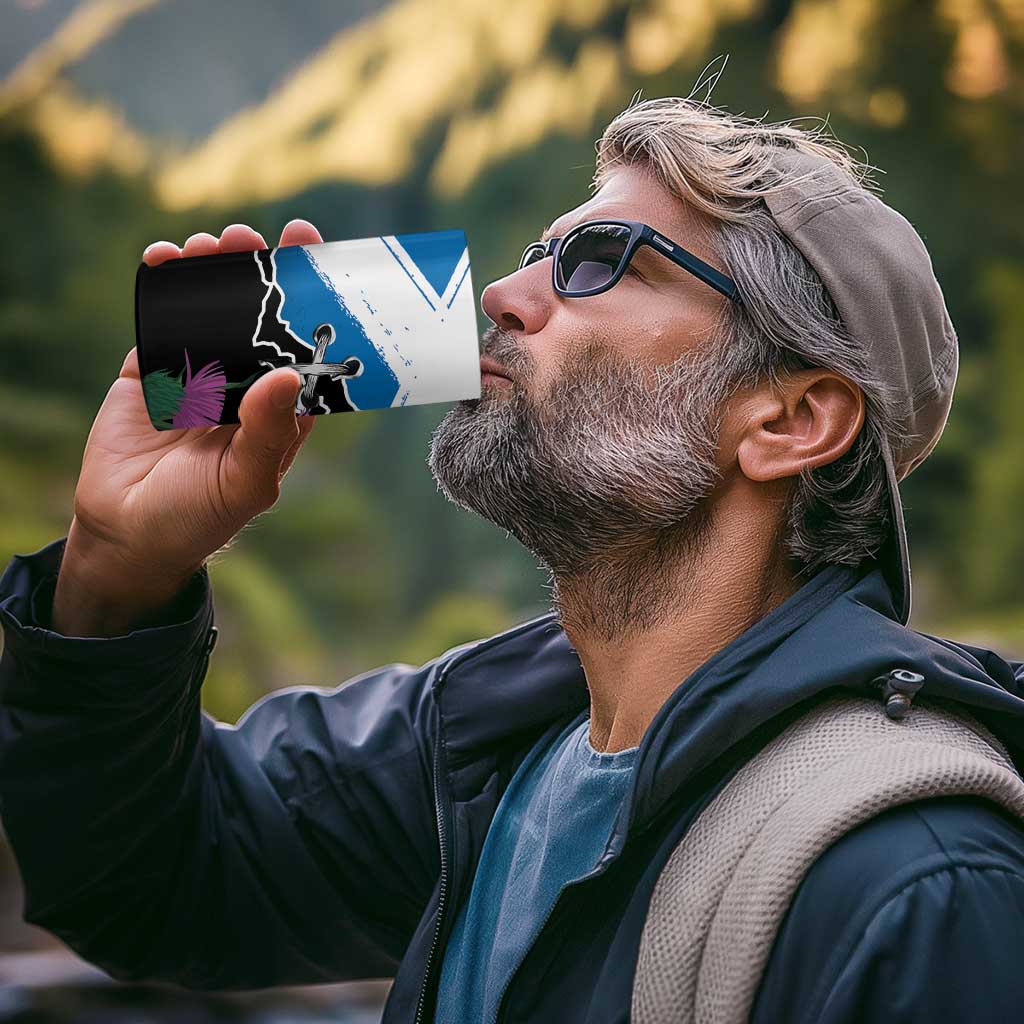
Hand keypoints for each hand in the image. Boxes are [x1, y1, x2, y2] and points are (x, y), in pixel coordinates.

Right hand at [53, 220, 324, 635]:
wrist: (127, 533)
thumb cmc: (199, 517)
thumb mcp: (245, 482)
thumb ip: (268, 431)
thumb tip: (287, 374)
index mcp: (281, 408)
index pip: (305, 345)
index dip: (312, 300)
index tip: (314, 253)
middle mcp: (247, 383)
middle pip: (260, 315)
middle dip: (260, 271)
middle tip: (256, 238)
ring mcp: (199, 371)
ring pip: (212, 308)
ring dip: (213, 271)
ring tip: (211, 245)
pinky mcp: (152, 368)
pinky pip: (161, 318)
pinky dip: (163, 285)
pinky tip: (165, 259)